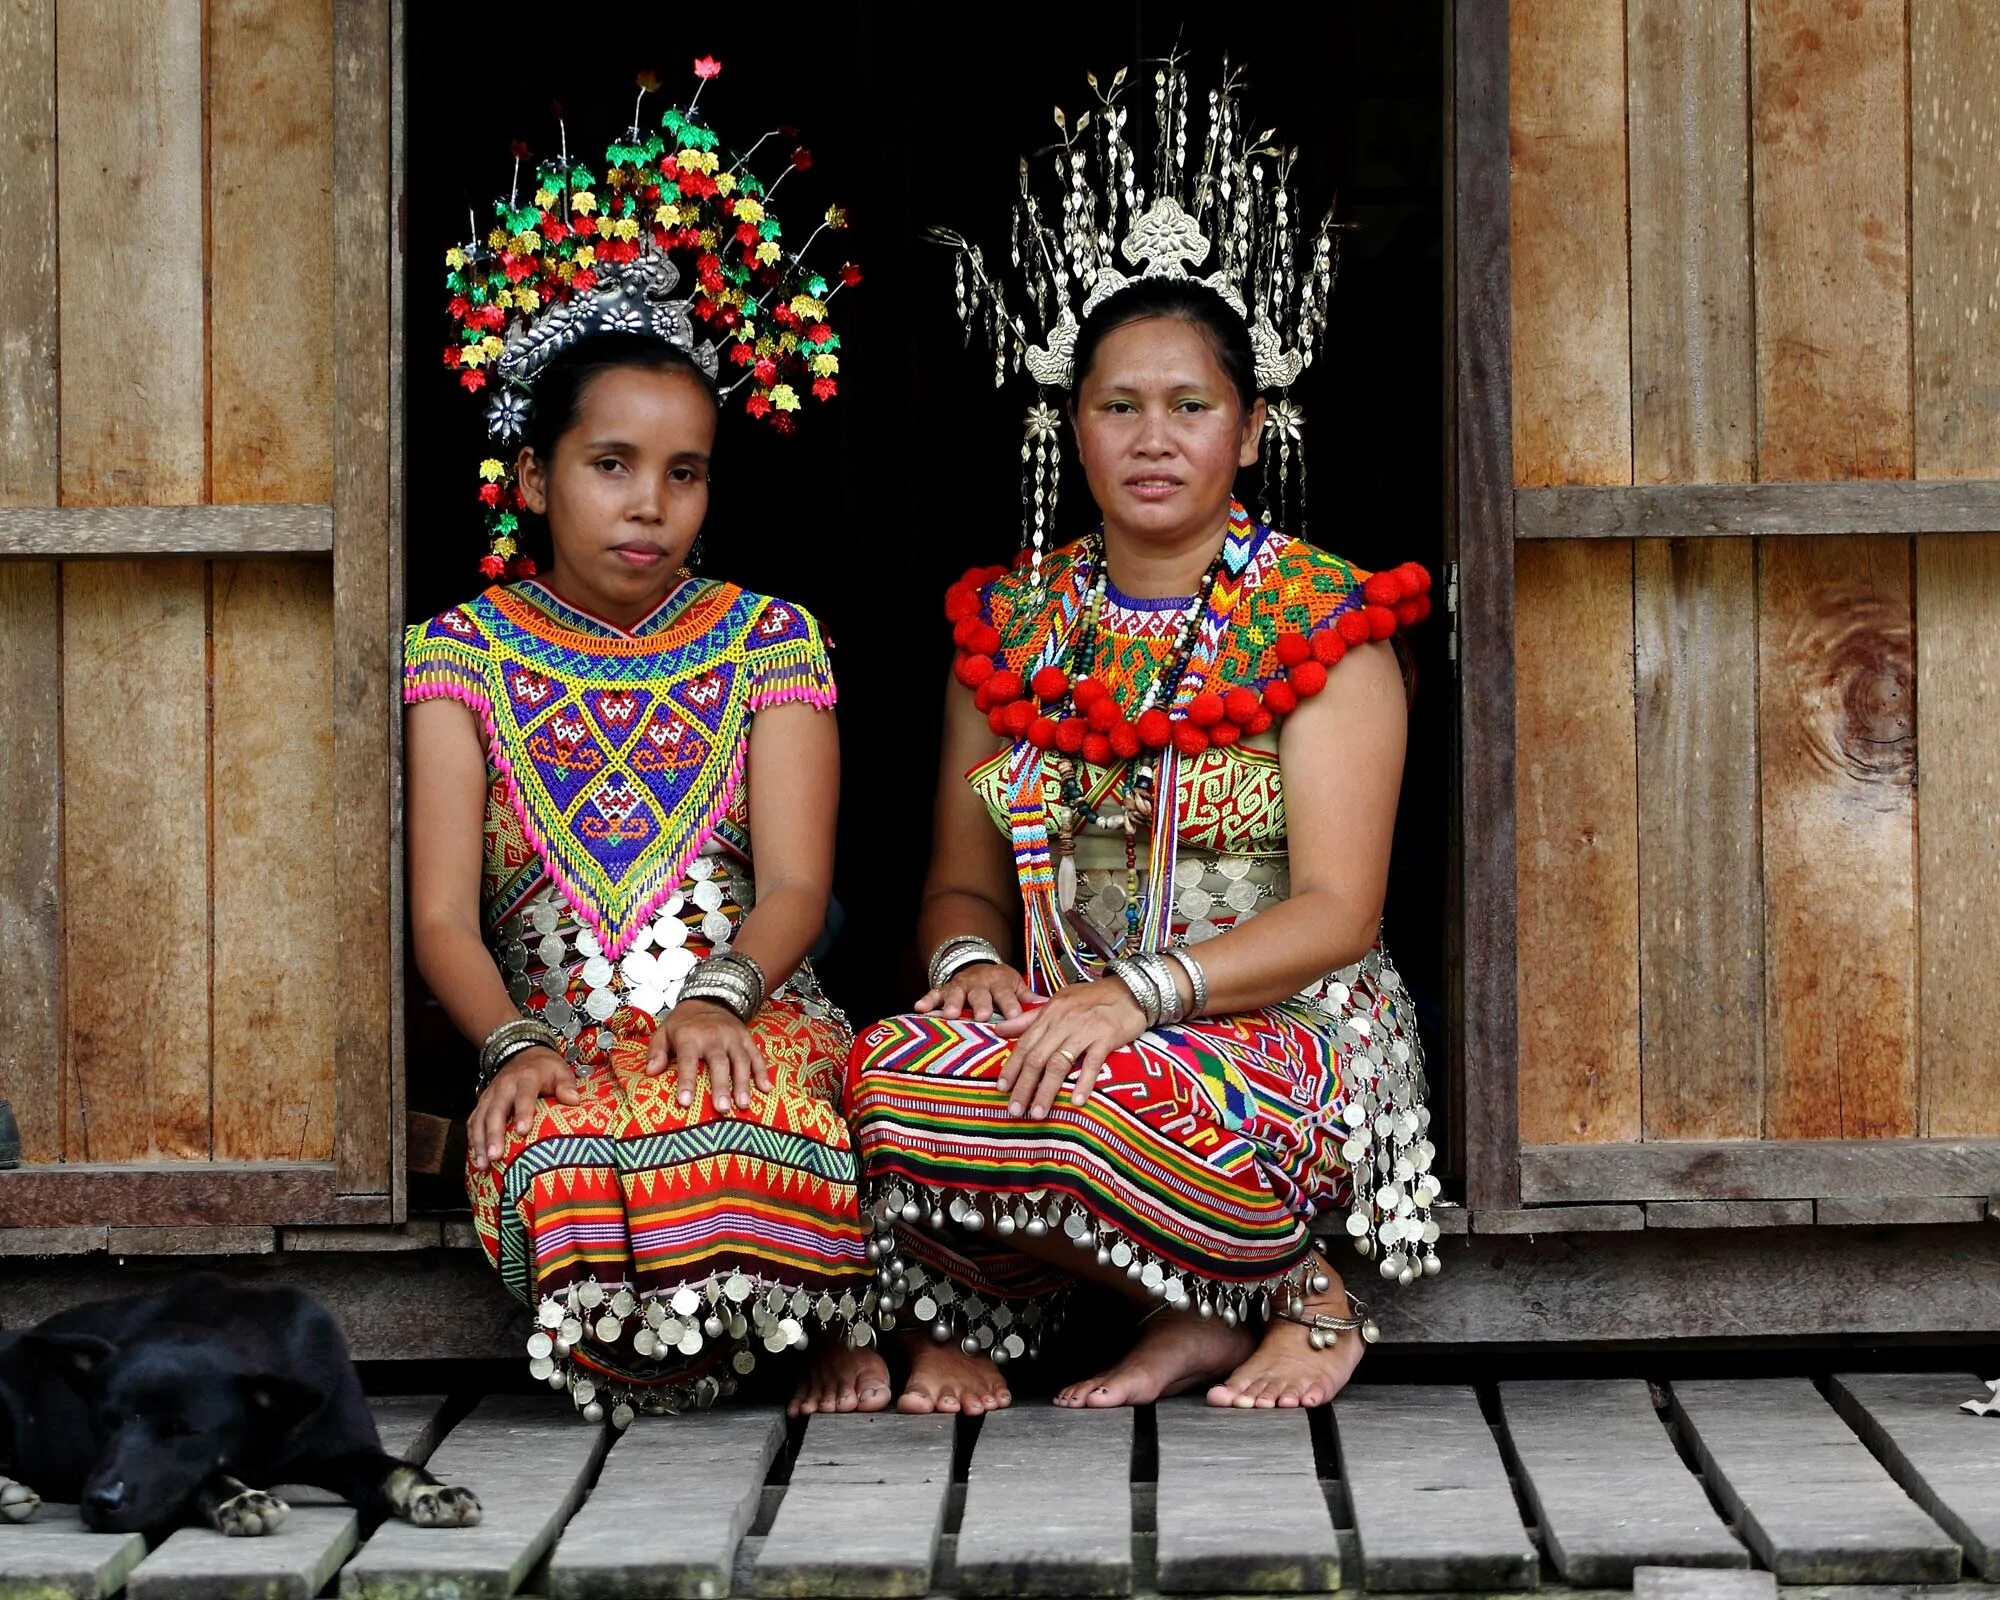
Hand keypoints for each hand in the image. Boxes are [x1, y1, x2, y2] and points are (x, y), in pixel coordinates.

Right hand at [468, 1047, 580, 1169]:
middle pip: (495, 1111)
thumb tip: (574, 1100)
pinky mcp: (482, 1104)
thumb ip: (567, 1085)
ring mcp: (490, 1096)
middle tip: (495, 1156)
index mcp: (526, 1078)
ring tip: (483, 1164)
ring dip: (479, 1142)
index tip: (523, 1131)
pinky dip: (472, 1141)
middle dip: (494, 1134)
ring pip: (479, 1119)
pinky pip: (473, 1122)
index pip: (524, 1095)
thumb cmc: (545, 1068)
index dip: (522, 1112)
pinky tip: (476, 1160)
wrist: (522, 1053)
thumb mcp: (560, 1070)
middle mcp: (504, 1087)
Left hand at [645, 998, 769, 1115]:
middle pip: (719, 1063)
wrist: (709, 998)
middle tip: (722, 1109)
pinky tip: (766, 1089)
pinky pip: (757, 1056)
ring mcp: (734, 1037)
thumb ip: (656, 1051)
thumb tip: (650, 1072)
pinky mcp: (747, 1038)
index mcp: (690, 1036)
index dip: (686, 1081)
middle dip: (721, 1086)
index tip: (685, 1102)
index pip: (687, 1061)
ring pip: (741, 1061)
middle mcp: (714, 1036)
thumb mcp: (663, 1032)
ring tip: (743, 1104)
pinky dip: (763, 1072)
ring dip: (744, 1083)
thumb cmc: (684, 1024)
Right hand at [916, 960, 1035, 1023]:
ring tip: (951, 1015)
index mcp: (999, 982)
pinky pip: (933, 994)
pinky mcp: (943, 990)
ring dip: (953, 1004)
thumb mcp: (1015, 985)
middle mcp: (979, 983)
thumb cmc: (999, 982)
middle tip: (982, 1016)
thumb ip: (1029, 997)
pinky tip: (919, 1008)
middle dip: (981, 1005)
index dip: (1010, 1004)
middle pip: (980, 994)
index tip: (1015, 1015)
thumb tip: (1050, 1007)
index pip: (1006, 993)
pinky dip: (927, 1000)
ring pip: (956, 994)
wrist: (975, 964)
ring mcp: (959, 986)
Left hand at [986, 979, 1147, 1118]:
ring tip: (1038, 1112)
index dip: (1012, 1068)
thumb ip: (1030, 1018)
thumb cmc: (1093, 998)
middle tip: (1015, 1110)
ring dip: (1046, 1090)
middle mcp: (1063, 1022)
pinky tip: (1076, 1101)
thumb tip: (1000, 1029)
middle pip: (1038, 1058)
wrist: (1131, 989)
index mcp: (1050, 1014)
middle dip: (1024, 1086)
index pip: (1024, 1044)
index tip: (1001, 1089)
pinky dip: (1084, 1083)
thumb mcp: (1058, 1002)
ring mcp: (1085, 1030)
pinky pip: (1092, 1063)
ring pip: (1059, 1063)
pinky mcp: (1107, 1037)